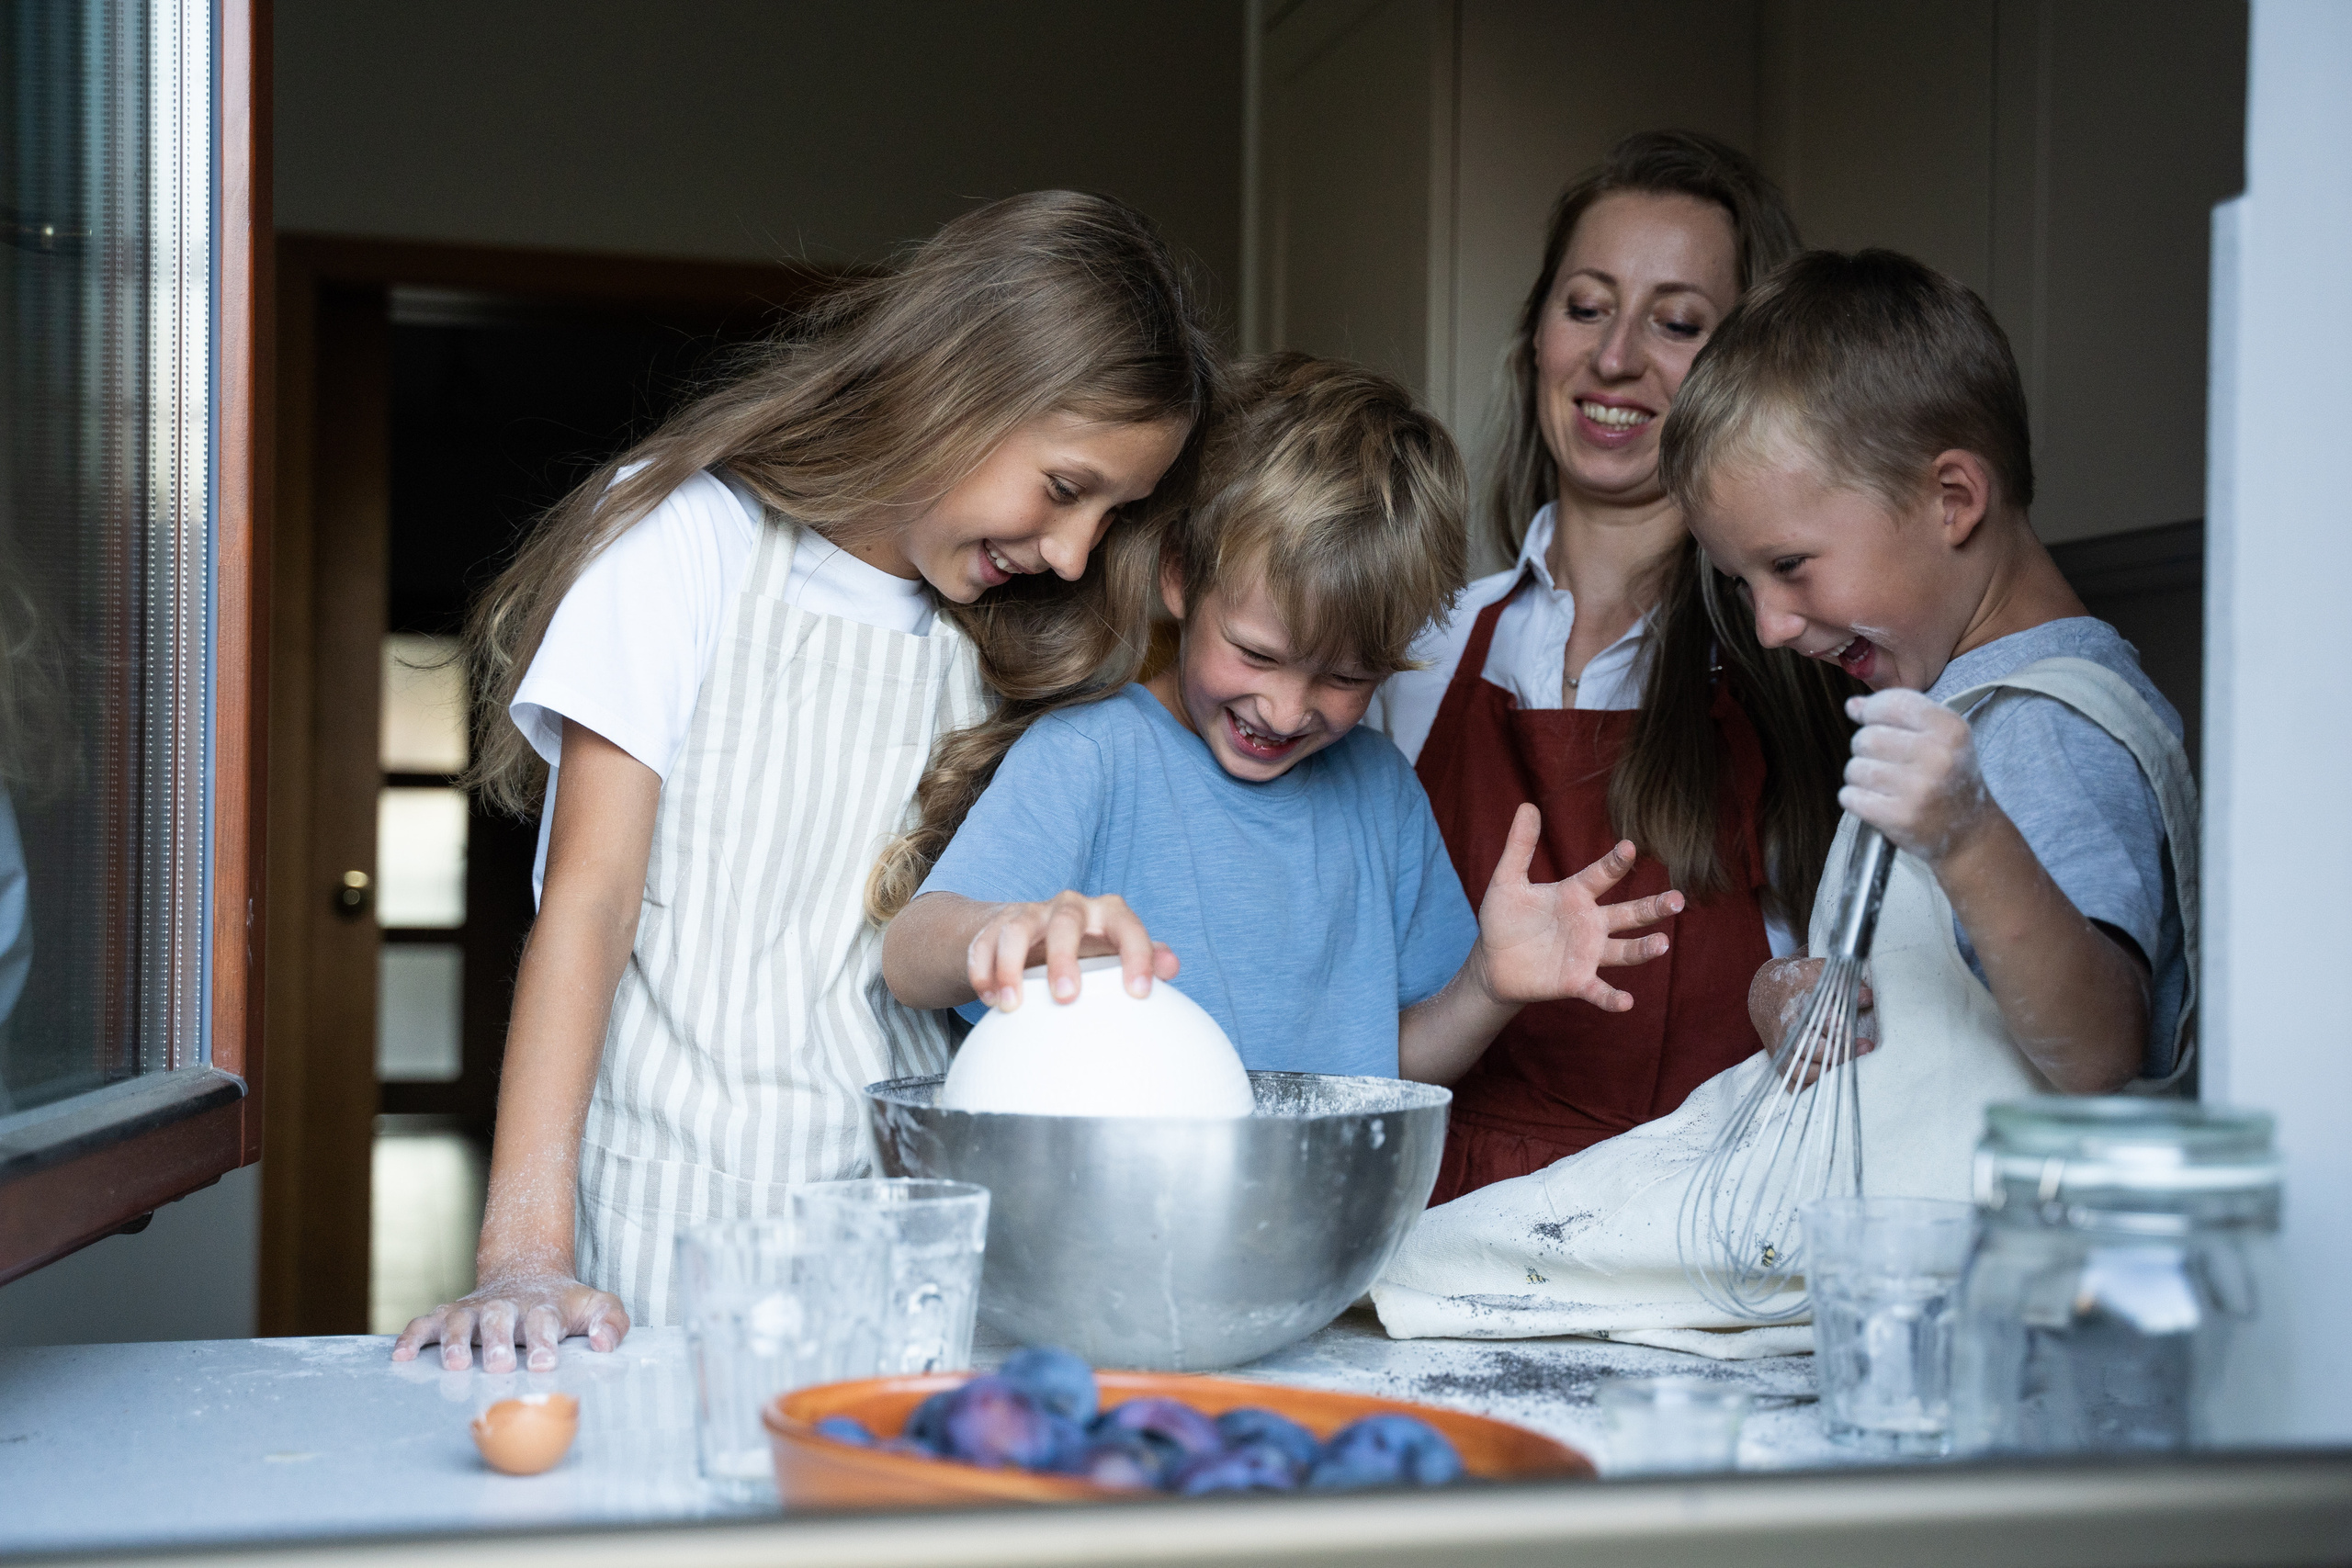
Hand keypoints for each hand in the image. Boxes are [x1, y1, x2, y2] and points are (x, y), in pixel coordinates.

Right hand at [391, 1272, 627, 1371]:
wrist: (528, 1275)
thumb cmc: (564, 1305)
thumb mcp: (597, 1306)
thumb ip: (612, 1322)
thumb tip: (604, 1344)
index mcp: (543, 1308)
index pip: (543, 1322)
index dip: (543, 1341)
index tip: (545, 1363)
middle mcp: (505, 1307)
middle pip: (499, 1320)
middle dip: (498, 1342)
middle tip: (499, 1366)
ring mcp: (475, 1310)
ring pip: (461, 1322)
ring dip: (456, 1342)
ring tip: (457, 1364)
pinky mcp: (450, 1315)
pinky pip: (426, 1324)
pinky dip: (412, 1337)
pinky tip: (401, 1357)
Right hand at [966, 891, 1177, 1009]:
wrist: (1038, 930)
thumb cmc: (1091, 949)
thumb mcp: (1118, 952)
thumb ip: (1146, 958)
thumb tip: (1172, 966)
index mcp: (1107, 914)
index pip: (1128, 927)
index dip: (1137, 956)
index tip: (1138, 993)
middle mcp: (1070, 907)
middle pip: (1066, 921)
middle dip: (1064, 958)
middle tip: (1066, 997)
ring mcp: (1031, 914)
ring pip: (1016, 929)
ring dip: (1010, 967)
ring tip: (1011, 1006)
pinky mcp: (997, 925)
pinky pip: (984, 943)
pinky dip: (983, 971)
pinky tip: (989, 1000)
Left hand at [1470, 806, 1683, 1012]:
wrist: (1492, 963)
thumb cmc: (1504, 919)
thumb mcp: (1507, 881)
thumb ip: (1519, 846)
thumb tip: (1527, 805)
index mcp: (1576, 894)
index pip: (1602, 875)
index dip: (1615, 862)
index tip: (1629, 847)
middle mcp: (1590, 923)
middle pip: (1629, 914)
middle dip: (1653, 907)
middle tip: (1678, 899)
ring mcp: (1587, 953)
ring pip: (1624, 951)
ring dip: (1643, 949)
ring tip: (1662, 944)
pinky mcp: (1577, 981)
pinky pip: (1599, 990)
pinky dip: (1613, 998)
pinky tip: (1627, 1002)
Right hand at [1747, 955, 1876, 1082]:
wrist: (1767, 995)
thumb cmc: (1801, 984)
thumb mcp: (1820, 973)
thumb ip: (1845, 985)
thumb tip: (1869, 997)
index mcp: (1798, 1003)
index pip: (1817, 1018)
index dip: (1837, 1029)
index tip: (1860, 1038)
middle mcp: (1787, 1028)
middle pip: (1807, 1047)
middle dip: (1836, 1054)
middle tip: (1863, 1051)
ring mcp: (1782, 1048)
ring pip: (1799, 1069)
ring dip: (1826, 1073)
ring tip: (1850, 1068)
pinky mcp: (1780, 1062)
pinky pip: (1791, 1083)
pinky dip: (1810, 1088)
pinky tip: (1830, 1082)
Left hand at [1840, 690, 1991, 863]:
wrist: (1969, 833)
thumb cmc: (1948, 780)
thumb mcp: (1939, 738)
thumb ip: (1896, 714)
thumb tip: (1852, 705)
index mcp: (1950, 729)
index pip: (1891, 703)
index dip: (1872, 711)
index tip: (1873, 722)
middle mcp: (1937, 755)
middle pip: (1866, 738)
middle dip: (1866, 749)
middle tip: (1887, 763)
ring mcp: (1919, 788)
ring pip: (1854, 768)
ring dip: (1860, 776)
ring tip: (1884, 784)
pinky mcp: (1900, 817)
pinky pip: (1850, 796)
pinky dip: (1855, 799)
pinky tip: (1877, 801)